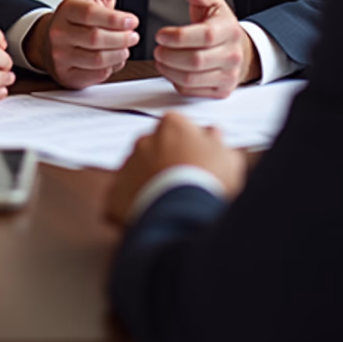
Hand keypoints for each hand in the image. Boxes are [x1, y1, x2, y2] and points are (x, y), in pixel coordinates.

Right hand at [24, 0, 139, 88]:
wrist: (53, 39)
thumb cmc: (80, 15)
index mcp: (68, 9)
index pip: (91, 15)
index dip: (115, 19)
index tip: (133, 20)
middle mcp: (60, 32)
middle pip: (96, 39)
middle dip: (121, 39)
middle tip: (134, 35)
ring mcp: (61, 55)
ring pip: (97, 60)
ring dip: (119, 54)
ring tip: (125, 46)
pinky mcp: (67, 75)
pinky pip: (95, 75)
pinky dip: (110, 68)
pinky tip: (113, 58)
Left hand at [105, 112, 247, 223]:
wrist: (183, 215)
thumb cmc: (208, 182)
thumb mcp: (227, 156)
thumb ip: (215, 140)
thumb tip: (210, 135)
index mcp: (171, 125)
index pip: (177, 128)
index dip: (188, 145)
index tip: (197, 160)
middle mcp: (144, 140)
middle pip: (155, 148)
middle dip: (166, 161)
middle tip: (183, 183)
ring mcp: (128, 166)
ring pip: (138, 171)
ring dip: (150, 181)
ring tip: (170, 202)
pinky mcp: (115, 192)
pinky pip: (124, 196)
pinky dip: (135, 203)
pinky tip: (152, 214)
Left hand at [153, 0, 258, 97]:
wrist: (240, 50)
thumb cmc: (220, 25)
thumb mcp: (210, 2)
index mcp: (228, 30)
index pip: (204, 36)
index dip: (178, 36)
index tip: (160, 34)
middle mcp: (231, 55)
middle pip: (195, 61)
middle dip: (169, 55)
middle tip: (157, 48)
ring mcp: (227, 75)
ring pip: (191, 78)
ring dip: (168, 69)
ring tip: (160, 58)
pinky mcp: (220, 91)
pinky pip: (191, 91)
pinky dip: (175, 81)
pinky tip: (170, 69)